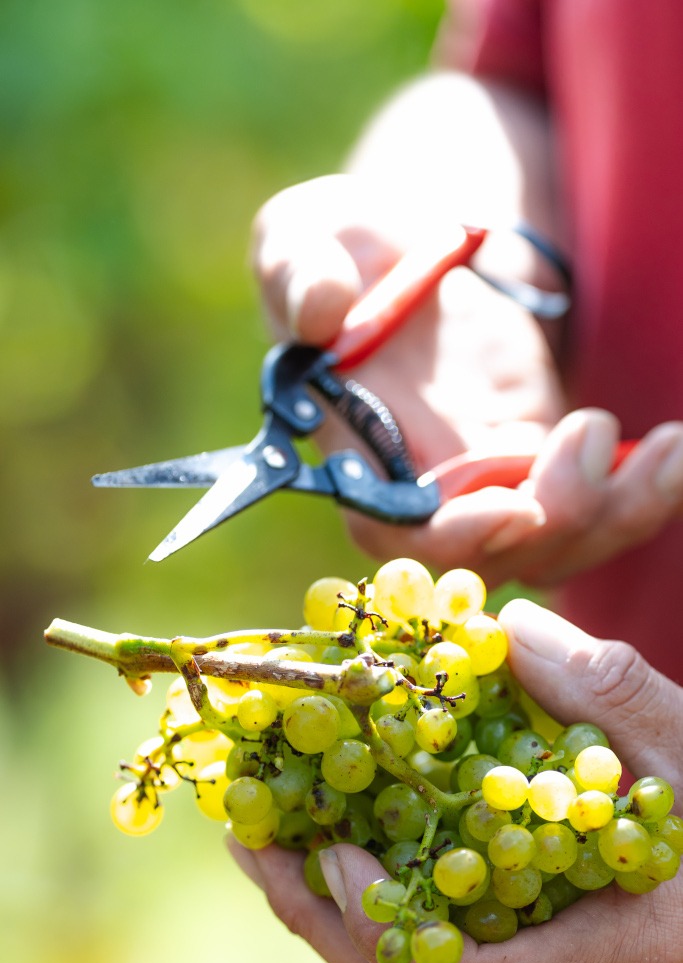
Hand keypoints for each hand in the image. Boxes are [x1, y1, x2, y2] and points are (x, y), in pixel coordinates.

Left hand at [228, 600, 682, 962]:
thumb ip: (609, 694)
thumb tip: (508, 628)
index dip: (389, 926)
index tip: (335, 855)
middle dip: (322, 915)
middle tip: (249, 836)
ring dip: (333, 913)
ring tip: (268, 834)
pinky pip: (435, 962)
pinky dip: (378, 907)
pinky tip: (343, 845)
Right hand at [252, 173, 682, 586]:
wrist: (412, 248)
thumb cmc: (346, 244)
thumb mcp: (306, 234)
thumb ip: (299, 269)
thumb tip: (321, 307)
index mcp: (355, 447)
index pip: (391, 529)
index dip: (448, 539)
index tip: (514, 508)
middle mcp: (420, 486)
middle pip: (491, 555)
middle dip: (556, 520)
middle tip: (596, 434)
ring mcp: (487, 480)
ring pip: (555, 543)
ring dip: (619, 512)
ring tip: (670, 452)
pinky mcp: (540, 461)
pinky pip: (593, 506)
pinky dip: (641, 492)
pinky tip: (675, 451)